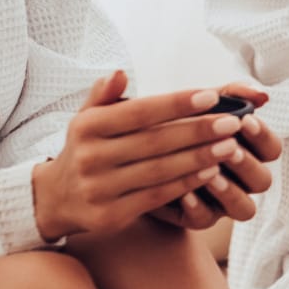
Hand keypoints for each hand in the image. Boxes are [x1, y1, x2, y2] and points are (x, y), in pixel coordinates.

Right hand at [32, 71, 253, 239]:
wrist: (55, 198)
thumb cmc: (84, 147)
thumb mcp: (87, 116)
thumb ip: (105, 93)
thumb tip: (121, 72)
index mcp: (87, 126)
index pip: (140, 112)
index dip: (176, 104)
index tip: (211, 95)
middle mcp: (91, 157)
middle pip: (155, 142)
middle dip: (198, 131)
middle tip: (233, 122)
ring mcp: (100, 189)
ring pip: (160, 171)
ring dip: (200, 158)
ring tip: (231, 146)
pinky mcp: (110, 216)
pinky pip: (157, 197)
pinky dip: (186, 184)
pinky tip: (211, 172)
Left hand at [151, 81, 281, 229]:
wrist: (138, 145)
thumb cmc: (179, 119)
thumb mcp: (203, 102)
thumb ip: (232, 95)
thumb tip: (262, 96)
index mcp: (249, 149)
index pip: (271, 148)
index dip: (263, 137)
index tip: (245, 121)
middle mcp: (242, 179)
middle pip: (263, 180)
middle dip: (248, 164)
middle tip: (230, 149)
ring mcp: (222, 202)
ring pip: (244, 208)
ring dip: (231, 192)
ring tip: (212, 174)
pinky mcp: (197, 217)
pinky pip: (204, 220)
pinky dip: (197, 207)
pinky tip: (185, 193)